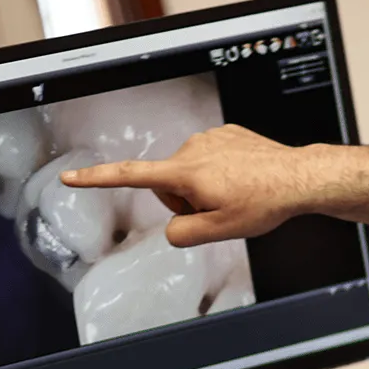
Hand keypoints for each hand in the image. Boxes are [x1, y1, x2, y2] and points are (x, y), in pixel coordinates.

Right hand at [62, 124, 324, 246]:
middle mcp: (192, 149)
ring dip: (205, 187)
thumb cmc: (264, 202)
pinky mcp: (226, 133)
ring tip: (237, 194)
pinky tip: (245, 179)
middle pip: (168, 185)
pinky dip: (222, 173)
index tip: (69, 176)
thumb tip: (171, 231)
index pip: (130, 175)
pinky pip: (212, 159)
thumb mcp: (220, 231)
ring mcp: (210, 138)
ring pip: (191, 173)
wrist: (299, 177)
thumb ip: (184, 235)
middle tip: (220, 210)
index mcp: (185, 172)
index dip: (96, 178)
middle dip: (185, 201)